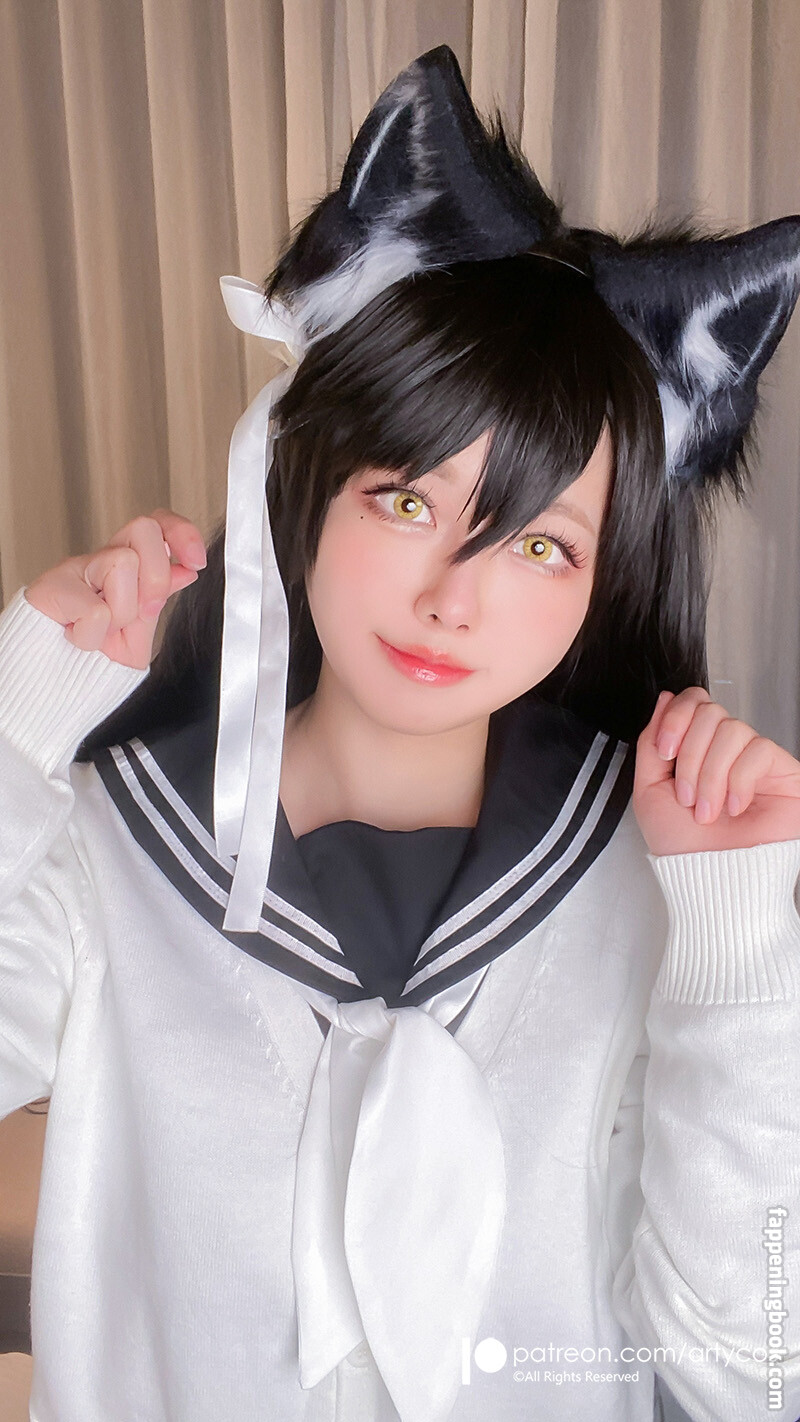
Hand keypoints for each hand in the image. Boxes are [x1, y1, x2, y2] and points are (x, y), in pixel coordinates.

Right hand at [24, 509, 205, 670]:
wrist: (57, 681)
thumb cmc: (95, 654)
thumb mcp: (140, 628)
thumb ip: (160, 596)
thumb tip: (187, 570)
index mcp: (127, 565)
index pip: (156, 524)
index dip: (181, 532)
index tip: (197, 561)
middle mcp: (102, 560)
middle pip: (144, 528)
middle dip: (157, 574)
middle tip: (145, 609)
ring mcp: (75, 568)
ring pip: (122, 563)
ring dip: (122, 612)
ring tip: (103, 629)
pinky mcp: (52, 586)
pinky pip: (96, 609)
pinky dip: (93, 634)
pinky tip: (78, 636)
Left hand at [633, 687, 799, 854]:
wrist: (709, 882)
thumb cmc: (684, 848)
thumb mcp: (650, 790)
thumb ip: (651, 743)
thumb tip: (664, 700)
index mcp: (697, 750)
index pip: (694, 702)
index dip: (675, 718)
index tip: (664, 752)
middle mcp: (727, 752)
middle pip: (710, 711)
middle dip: (689, 754)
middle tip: (685, 795)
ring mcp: (755, 761)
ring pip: (732, 729)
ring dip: (710, 774)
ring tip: (707, 810)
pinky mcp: (783, 772)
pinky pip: (758, 750)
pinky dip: (738, 781)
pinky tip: (735, 807)